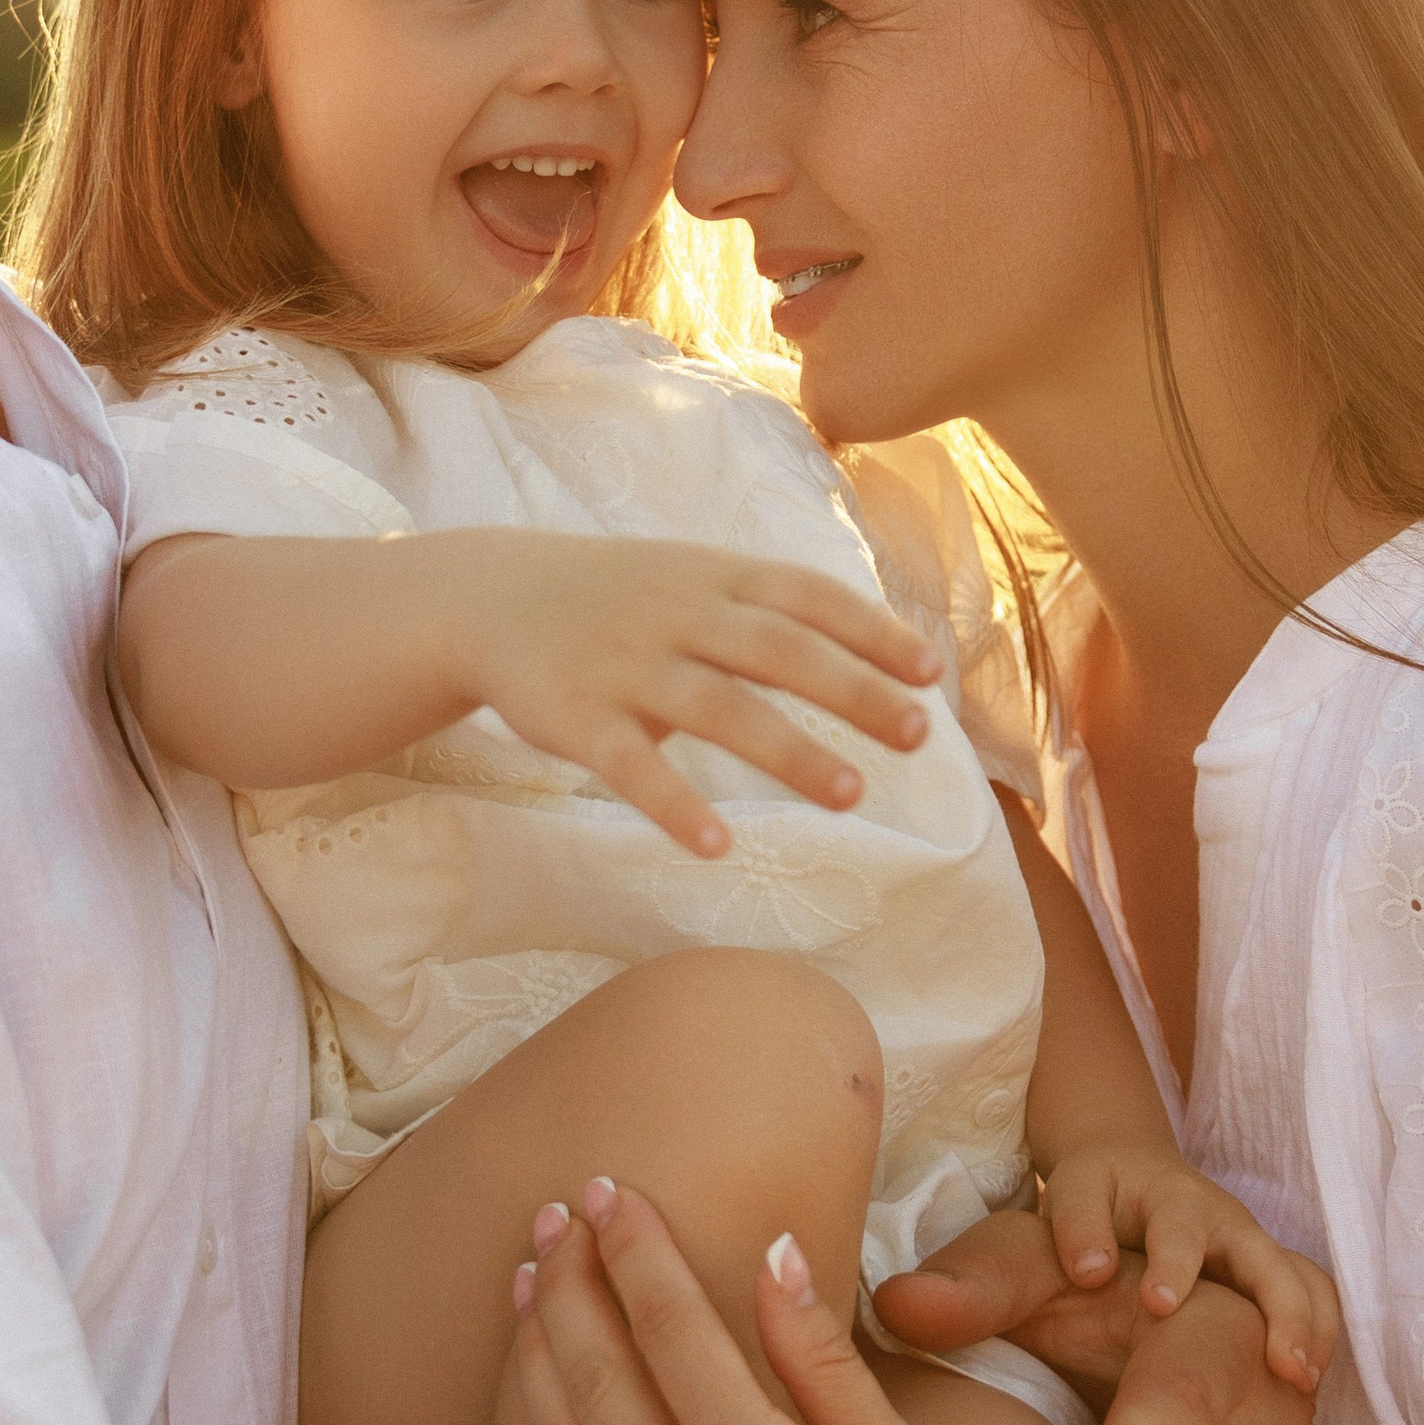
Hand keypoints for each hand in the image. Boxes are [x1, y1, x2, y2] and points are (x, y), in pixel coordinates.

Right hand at [431, 525, 942, 846]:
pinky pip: (631, 767)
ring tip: (854, 797)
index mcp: (717, 578)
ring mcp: (627, 666)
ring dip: (790, 753)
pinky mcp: (577, 719)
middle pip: (779, 651)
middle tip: (919, 735)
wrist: (491, 597)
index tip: (933, 670)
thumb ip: (778, 612)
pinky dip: (674, 806)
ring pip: (719, 709)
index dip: (872, 631)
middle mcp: (679, 615)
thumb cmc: (626, 598)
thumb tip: (885, 660)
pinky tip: (718, 846)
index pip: (809, 597)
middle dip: (853, 691)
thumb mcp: (700, 579)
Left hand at [1040, 1141, 1341, 1395]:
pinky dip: (1313, 1339)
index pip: (1180, 1233)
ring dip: (1310, 1330)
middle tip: (1285, 1365)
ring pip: (1299, 1282)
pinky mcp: (1261, 1277)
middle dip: (1283, 1310)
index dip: (1173, 1267)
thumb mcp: (1075, 1189)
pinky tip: (1301, 1390)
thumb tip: (1094, 1274)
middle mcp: (1228, 1224)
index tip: (1159, 1305)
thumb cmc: (1100, 1188)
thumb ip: (1079, 1226)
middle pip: (1268, 1262)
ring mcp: (1252, 1251)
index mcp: (1176, 1201)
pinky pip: (1303, 1301)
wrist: (1132, 1168)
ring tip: (1304, 1384)